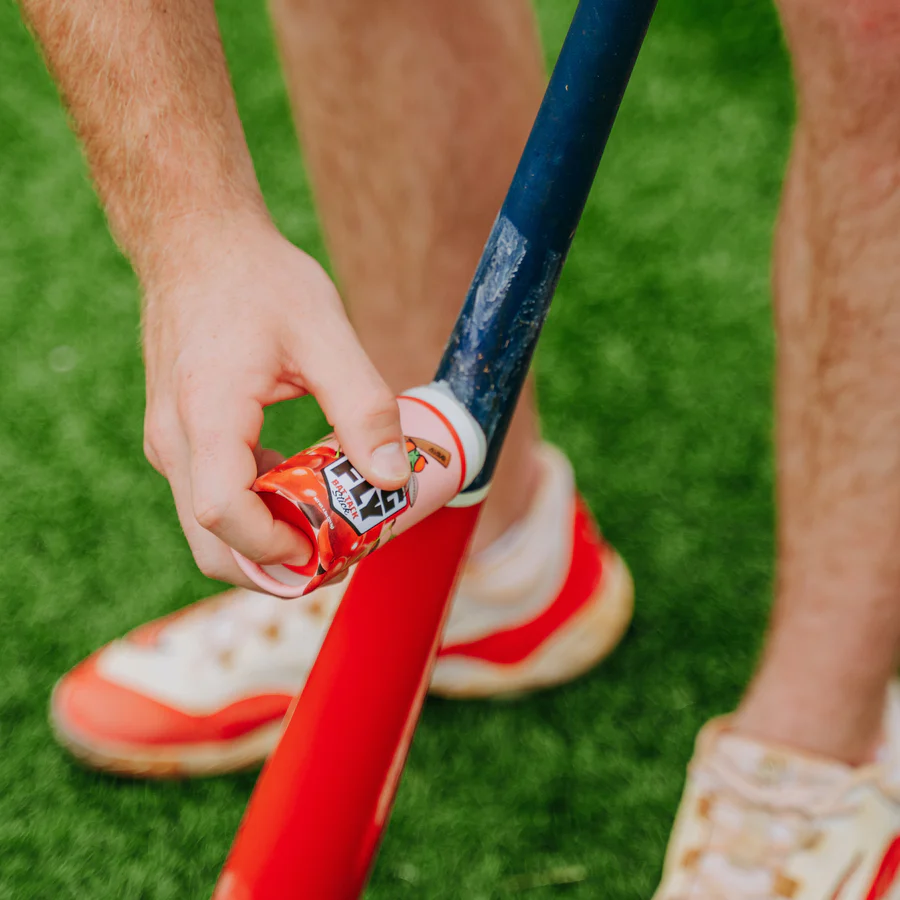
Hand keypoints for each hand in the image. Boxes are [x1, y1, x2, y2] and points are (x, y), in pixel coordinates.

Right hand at [141, 217, 409, 586]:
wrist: (196, 245)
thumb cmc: (258, 281)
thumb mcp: (325, 333)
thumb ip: (362, 407)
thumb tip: (392, 478)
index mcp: (207, 415)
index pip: (224, 513)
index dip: (276, 548)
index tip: (328, 547)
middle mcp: (174, 439)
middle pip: (211, 543)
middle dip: (274, 565)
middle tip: (337, 553)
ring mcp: (169, 442)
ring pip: (207, 529)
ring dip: (266, 543)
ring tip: (327, 523)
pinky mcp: (178, 439)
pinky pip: (210, 498)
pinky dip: (254, 513)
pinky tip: (298, 486)